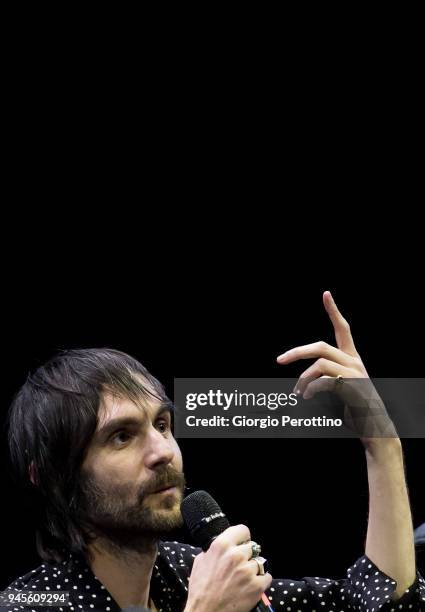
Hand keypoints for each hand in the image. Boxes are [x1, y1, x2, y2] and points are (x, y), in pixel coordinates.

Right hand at [185, 524, 271, 611]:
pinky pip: (267, 576)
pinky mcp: (256, 586)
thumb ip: (214, 549)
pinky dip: (261, 581)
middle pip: (252, 547)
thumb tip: (223, 543)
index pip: (242, 530)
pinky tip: (250, 586)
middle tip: (239, 566)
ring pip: (258, 562)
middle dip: (246, 556)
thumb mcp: (200, 561)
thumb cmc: (201, 590)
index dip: (243, 537)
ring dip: (253, 570)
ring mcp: (247, 571)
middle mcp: (235, 556)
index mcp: (221, 546)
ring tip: (242, 579)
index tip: (242, 542)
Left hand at [276, 291, 397, 444]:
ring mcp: (354, 373)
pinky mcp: (352, 386)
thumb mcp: (338, 389)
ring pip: (319, 364)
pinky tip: (307, 398)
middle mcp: (354, 361)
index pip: (343, 329)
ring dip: (302, 379)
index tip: (326, 294)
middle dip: (297, 352)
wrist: (373, 428)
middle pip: (320, 346)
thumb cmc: (353, 409)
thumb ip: (324, 379)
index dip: (334, 311)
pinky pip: (323, 381)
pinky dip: (310, 389)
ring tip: (297, 393)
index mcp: (351, 358)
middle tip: (279, 360)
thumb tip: (299, 385)